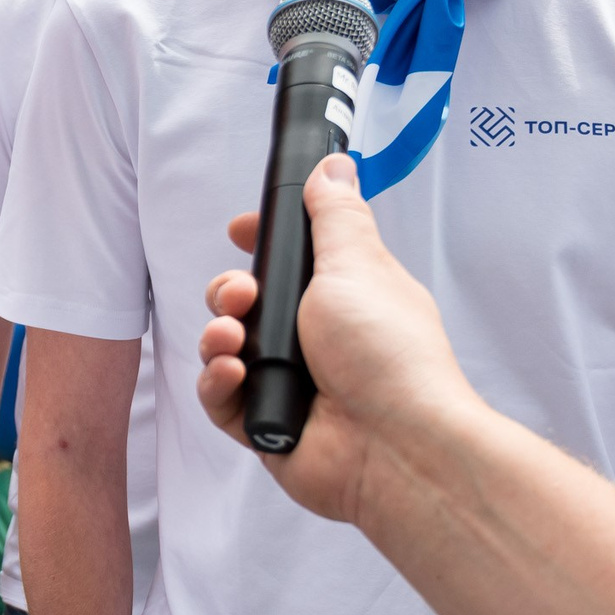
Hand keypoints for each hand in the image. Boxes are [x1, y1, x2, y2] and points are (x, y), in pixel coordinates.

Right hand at [196, 154, 477, 524]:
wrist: (396, 446)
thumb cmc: (388, 355)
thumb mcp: (357, 266)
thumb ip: (335, 216)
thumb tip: (334, 167)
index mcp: (342, 296)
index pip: (290, 260)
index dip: (260, 243)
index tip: (241, 230)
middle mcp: (315, 339)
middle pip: (247, 302)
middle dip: (230, 291)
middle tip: (242, 296)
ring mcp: (291, 384)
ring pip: (226, 348)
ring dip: (218, 336)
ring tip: (233, 339)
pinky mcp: (267, 426)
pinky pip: (221, 399)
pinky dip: (218, 384)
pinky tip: (234, 376)